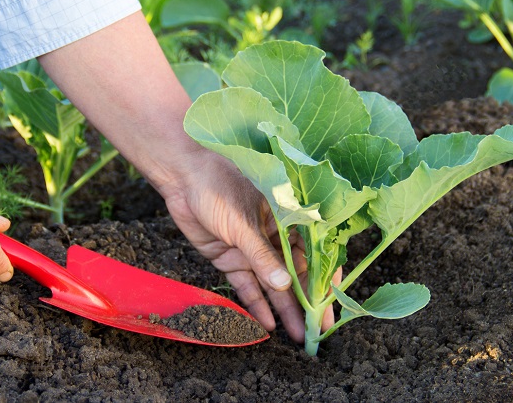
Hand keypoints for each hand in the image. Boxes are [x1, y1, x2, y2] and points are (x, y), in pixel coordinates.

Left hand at [159, 152, 336, 342]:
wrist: (182, 177)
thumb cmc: (219, 186)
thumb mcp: (244, 221)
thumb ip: (263, 255)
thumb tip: (284, 285)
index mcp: (287, 219)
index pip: (313, 253)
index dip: (323, 280)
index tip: (330, 304)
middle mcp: (273, 237)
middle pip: (295, 275)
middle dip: (306, 303)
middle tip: (317, 331)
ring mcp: (251, 250)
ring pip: (272, 284)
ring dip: (284, 309)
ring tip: (296, 335)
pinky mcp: (230, 258)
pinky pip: (246, 285)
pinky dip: (255, 303)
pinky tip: (267, 323)